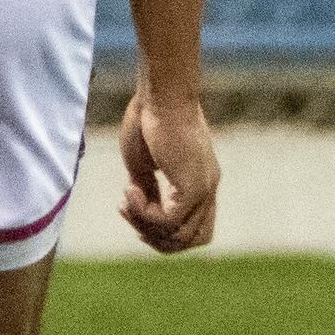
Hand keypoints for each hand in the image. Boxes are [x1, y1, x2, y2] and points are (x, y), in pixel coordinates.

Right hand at [123, 89, 219, 252]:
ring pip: (180, 236)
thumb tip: (140, 212)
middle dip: (155, 237)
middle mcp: (207, 189)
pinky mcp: (194, 186)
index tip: (135, 213)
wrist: (160, 94)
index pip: (195, 229)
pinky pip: (169, 220)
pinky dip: (144, 213)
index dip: (164, 233)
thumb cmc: (149, 119)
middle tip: (128, 211)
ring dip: (145, 225)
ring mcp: (203, 189)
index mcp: (199, 182)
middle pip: (191, 240)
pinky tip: (130, 190)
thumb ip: (147, 190)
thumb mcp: (144, 163)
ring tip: (126, 199)